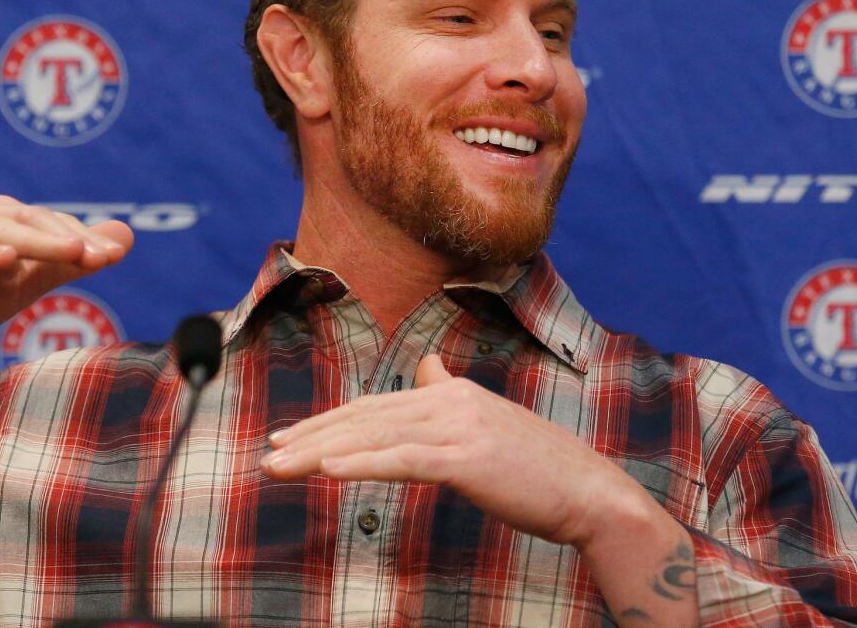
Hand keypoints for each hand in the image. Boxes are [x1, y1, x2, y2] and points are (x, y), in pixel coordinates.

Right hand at [0, 192, 132, 359]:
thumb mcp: (20, 284)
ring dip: (35, 240)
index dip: (81, 237)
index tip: (114, 254)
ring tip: (71, 252)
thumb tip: (125, 238)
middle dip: (65, 237)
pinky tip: (6, 260)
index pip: (47, 221)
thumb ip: (67, 261)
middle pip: (26, 217)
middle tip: (100, 256)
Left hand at [262, 354, 644, 549]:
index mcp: (450, 392)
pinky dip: (358, 464)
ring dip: (319, 453)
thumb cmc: (536, 467)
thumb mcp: (487, 421)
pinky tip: (324, 471)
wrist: (588, 492)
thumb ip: (450, 392)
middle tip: (268, 454)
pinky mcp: (464, 457)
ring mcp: (457, 426)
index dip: (328, 422)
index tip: (288, 439)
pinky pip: (400, 460)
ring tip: (279, 467)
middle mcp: (449, 400)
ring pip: (372, 437)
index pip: (374, 406)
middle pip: (364, 418)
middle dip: (311, 436)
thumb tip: (427, 365)